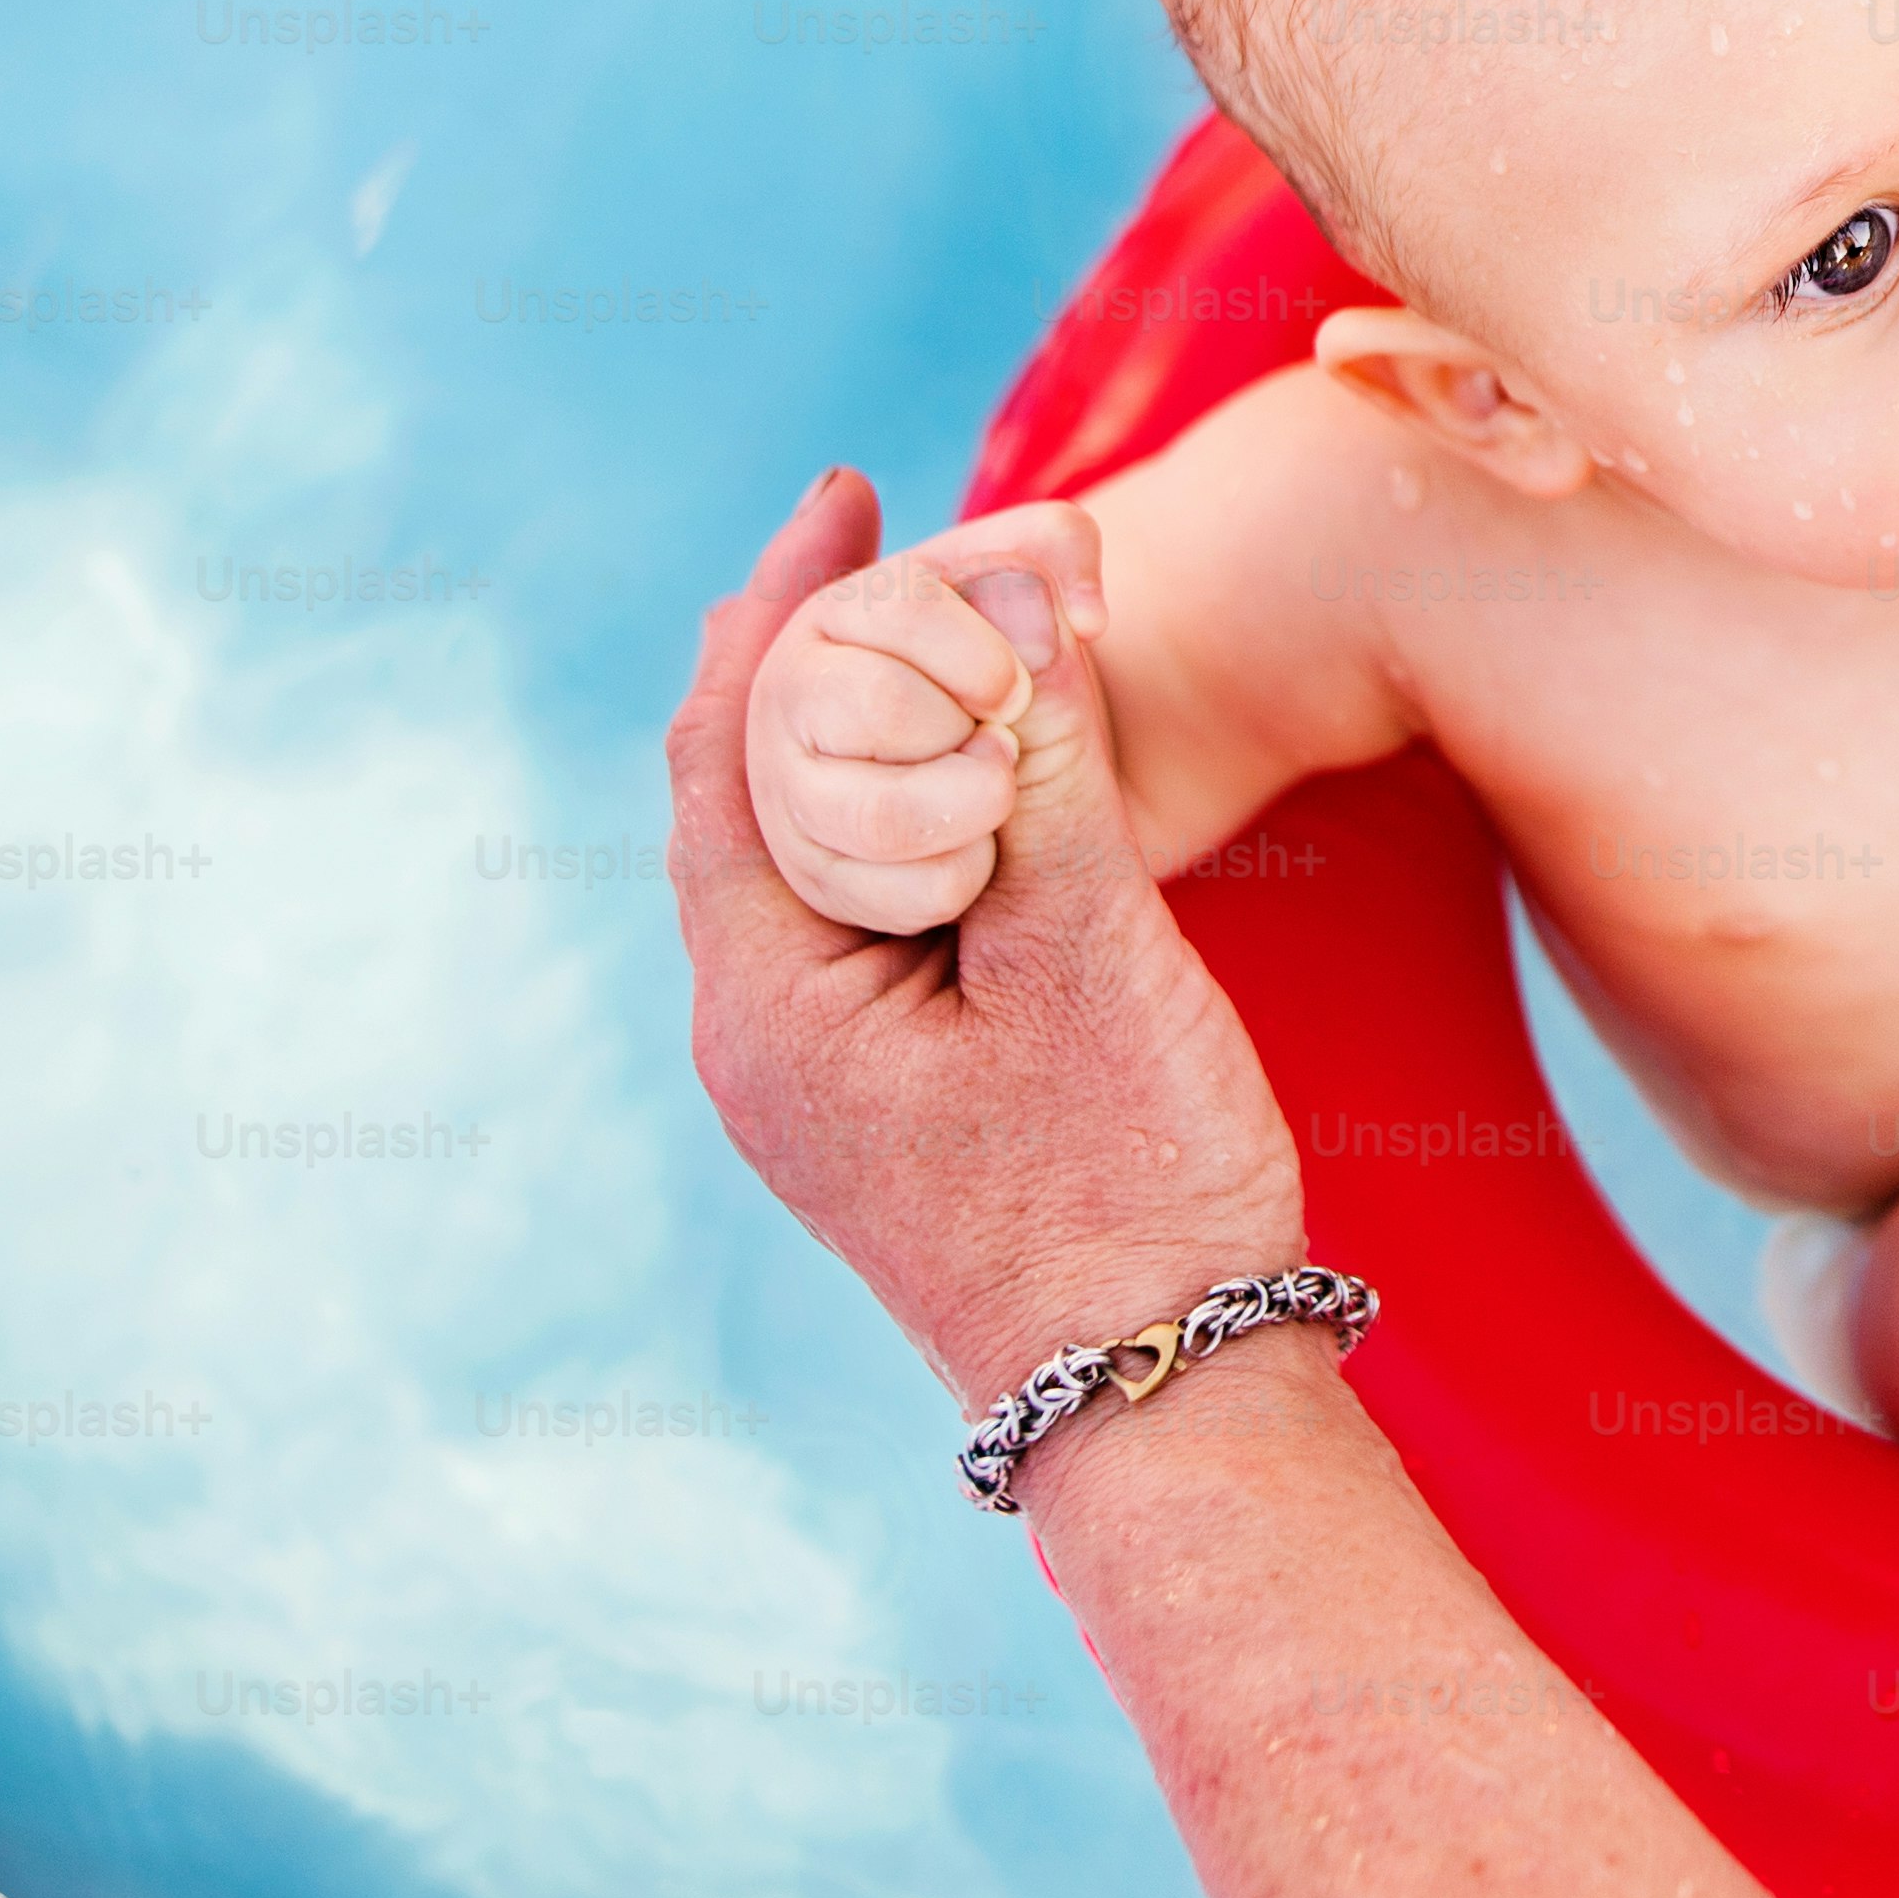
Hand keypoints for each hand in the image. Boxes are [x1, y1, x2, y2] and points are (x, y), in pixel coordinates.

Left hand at [671, 472, 1307, 1414]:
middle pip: (757, 790)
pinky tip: (986, 788)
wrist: (1168, 1406)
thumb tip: (1021, 577)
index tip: (848, 492)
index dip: (785, 600)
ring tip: (960, 633)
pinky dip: (919, 823)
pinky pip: (870, 919)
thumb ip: (1042, 760)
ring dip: (883, 734)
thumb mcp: (1089, 949)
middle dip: (835, 651)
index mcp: (767, 999)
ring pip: (820, 856)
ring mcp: (822, 1083)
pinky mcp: (890, 1107)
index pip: (730, 742)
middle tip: (919, 543)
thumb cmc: (1127, 1186)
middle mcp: (762, 1039)